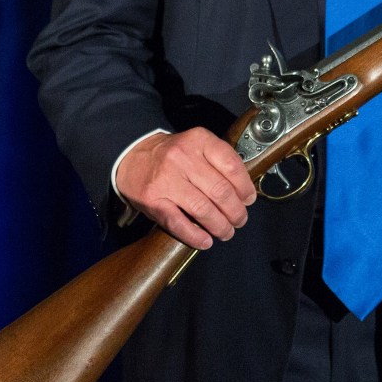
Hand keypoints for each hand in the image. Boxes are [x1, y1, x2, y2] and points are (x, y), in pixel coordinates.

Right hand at [115, 127, 256, 249]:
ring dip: (220, 226)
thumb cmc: (172, 155)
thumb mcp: (196, 146)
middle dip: (235, 211)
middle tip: (240, 220)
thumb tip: (244, 190)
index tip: (249, 199)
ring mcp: (166, 180)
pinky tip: (206, 241)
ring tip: (226, 232)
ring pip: (202, 209)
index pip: (231, 165)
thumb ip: (218, 161)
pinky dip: (195, 236)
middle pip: (220, 191)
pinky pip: (178, 223)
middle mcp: (182, 158)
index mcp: (199, 140)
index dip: (244, 187)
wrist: (132, 157)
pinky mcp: (153, 200)